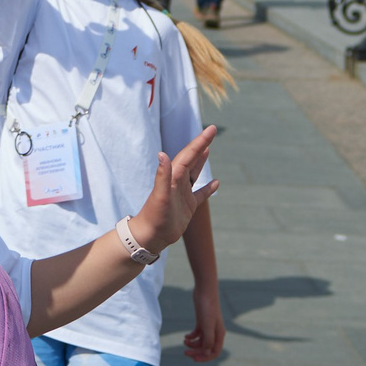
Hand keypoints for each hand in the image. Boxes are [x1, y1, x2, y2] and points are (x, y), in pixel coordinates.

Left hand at [130, 126, 218, 252]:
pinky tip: (216, 183)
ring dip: (201, 161)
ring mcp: (183, 193)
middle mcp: (178, 182)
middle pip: (192, 159)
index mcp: (173, 177)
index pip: (188, 155)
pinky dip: (208, 188)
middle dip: (202, 145)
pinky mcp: (188, 206)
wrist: (150, 236)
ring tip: (208, 149)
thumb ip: (162, 175)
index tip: (211, 129)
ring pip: (194, 173)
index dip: (200, 142)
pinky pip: (200, 193)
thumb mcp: (160, 196)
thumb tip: (162, 154)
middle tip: (212, 131)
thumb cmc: (154, 217)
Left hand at [183, 283, 226, 362]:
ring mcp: (208, 327)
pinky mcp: (202, 321)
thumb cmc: (208, 308)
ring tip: (184, 341)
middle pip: (206, 348)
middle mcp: (215, 332)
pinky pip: (197, 334)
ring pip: (201, 341)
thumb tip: (206, 353)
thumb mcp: (207, 325)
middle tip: (185, 353)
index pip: (214, 352)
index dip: (205, 358)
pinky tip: (186, 336)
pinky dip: (191, 337)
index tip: (194, 359)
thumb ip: (208, 340)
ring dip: (192, 344)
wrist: (205, 291)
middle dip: (196, 352)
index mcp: (219, 334)